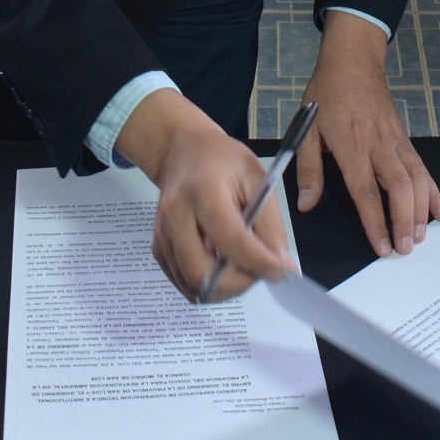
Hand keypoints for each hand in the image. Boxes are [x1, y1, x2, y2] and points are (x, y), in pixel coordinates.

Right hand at [117, 89, 294, 301]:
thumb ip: (270, 224)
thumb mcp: (257, 179)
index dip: (256, 261)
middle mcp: (175, 215)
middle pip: (200, 272)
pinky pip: (183, 282)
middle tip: (258, 271)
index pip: (228, 237)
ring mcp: (162, 234)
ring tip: (242, 266)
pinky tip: (223, 264)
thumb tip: (282, 265)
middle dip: (236, 283)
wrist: (182, 152)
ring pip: (191, 284)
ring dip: (224, 287)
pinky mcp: (158, 248)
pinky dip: (208, 284)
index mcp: (202, 189)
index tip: (280, 272)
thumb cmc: (223, 161)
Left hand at [296, 13, 439, 257]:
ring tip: (422, 235)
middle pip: (398, 188)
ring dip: (422, 209)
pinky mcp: (404, 139)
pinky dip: (434, 190)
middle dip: (405, 220)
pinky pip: (422, 167)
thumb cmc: (326, 94)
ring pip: (416, 178)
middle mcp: (378, 146)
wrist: (352, 61)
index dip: (375, 221)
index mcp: (351, 146)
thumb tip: (306, 205)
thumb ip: (309, 169)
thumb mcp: (306, 129)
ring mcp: (396, 142)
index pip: (365, 191)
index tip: (382, 247)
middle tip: (407, 248)